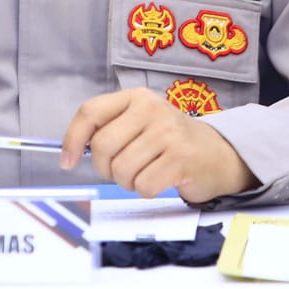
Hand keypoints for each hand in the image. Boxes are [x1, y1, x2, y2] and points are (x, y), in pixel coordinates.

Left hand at [60, 87, 255, 202]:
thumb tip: (71, 154)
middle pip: (103, 147)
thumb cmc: (170, 142)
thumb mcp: (140, 123)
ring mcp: (168, 133)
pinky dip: (147, 190)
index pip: (90, 112)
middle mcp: (151, 109)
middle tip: (122, 170)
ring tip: (147, 172)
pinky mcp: (181, 158)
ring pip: (122, 170)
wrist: (219, 154)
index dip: (73, 139)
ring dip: (128, 182)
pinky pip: (143, 186)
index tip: (68, 162)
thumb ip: (109, 129)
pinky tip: (161, 180)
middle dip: (106, 169)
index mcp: (136, 97)